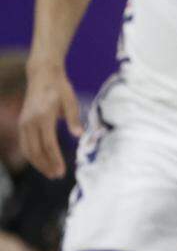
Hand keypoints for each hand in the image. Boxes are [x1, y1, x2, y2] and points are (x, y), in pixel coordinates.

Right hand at [18, 64, 81, 178]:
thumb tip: (79, 136)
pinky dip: (32, 155)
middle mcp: (30, 121)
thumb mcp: (71, 101)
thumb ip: (74, 119)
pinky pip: (25, 144)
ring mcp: (24, 123)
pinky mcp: (22, 123)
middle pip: (36, 151)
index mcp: (43, 117)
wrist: (42, 75)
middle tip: (57, 176)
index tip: (62, 171)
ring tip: (50, 172)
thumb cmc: (60, 88)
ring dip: (38, 163)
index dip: (55, 160)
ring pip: (27, 149)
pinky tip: (42, 162)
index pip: (49, 144)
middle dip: (46, 165)